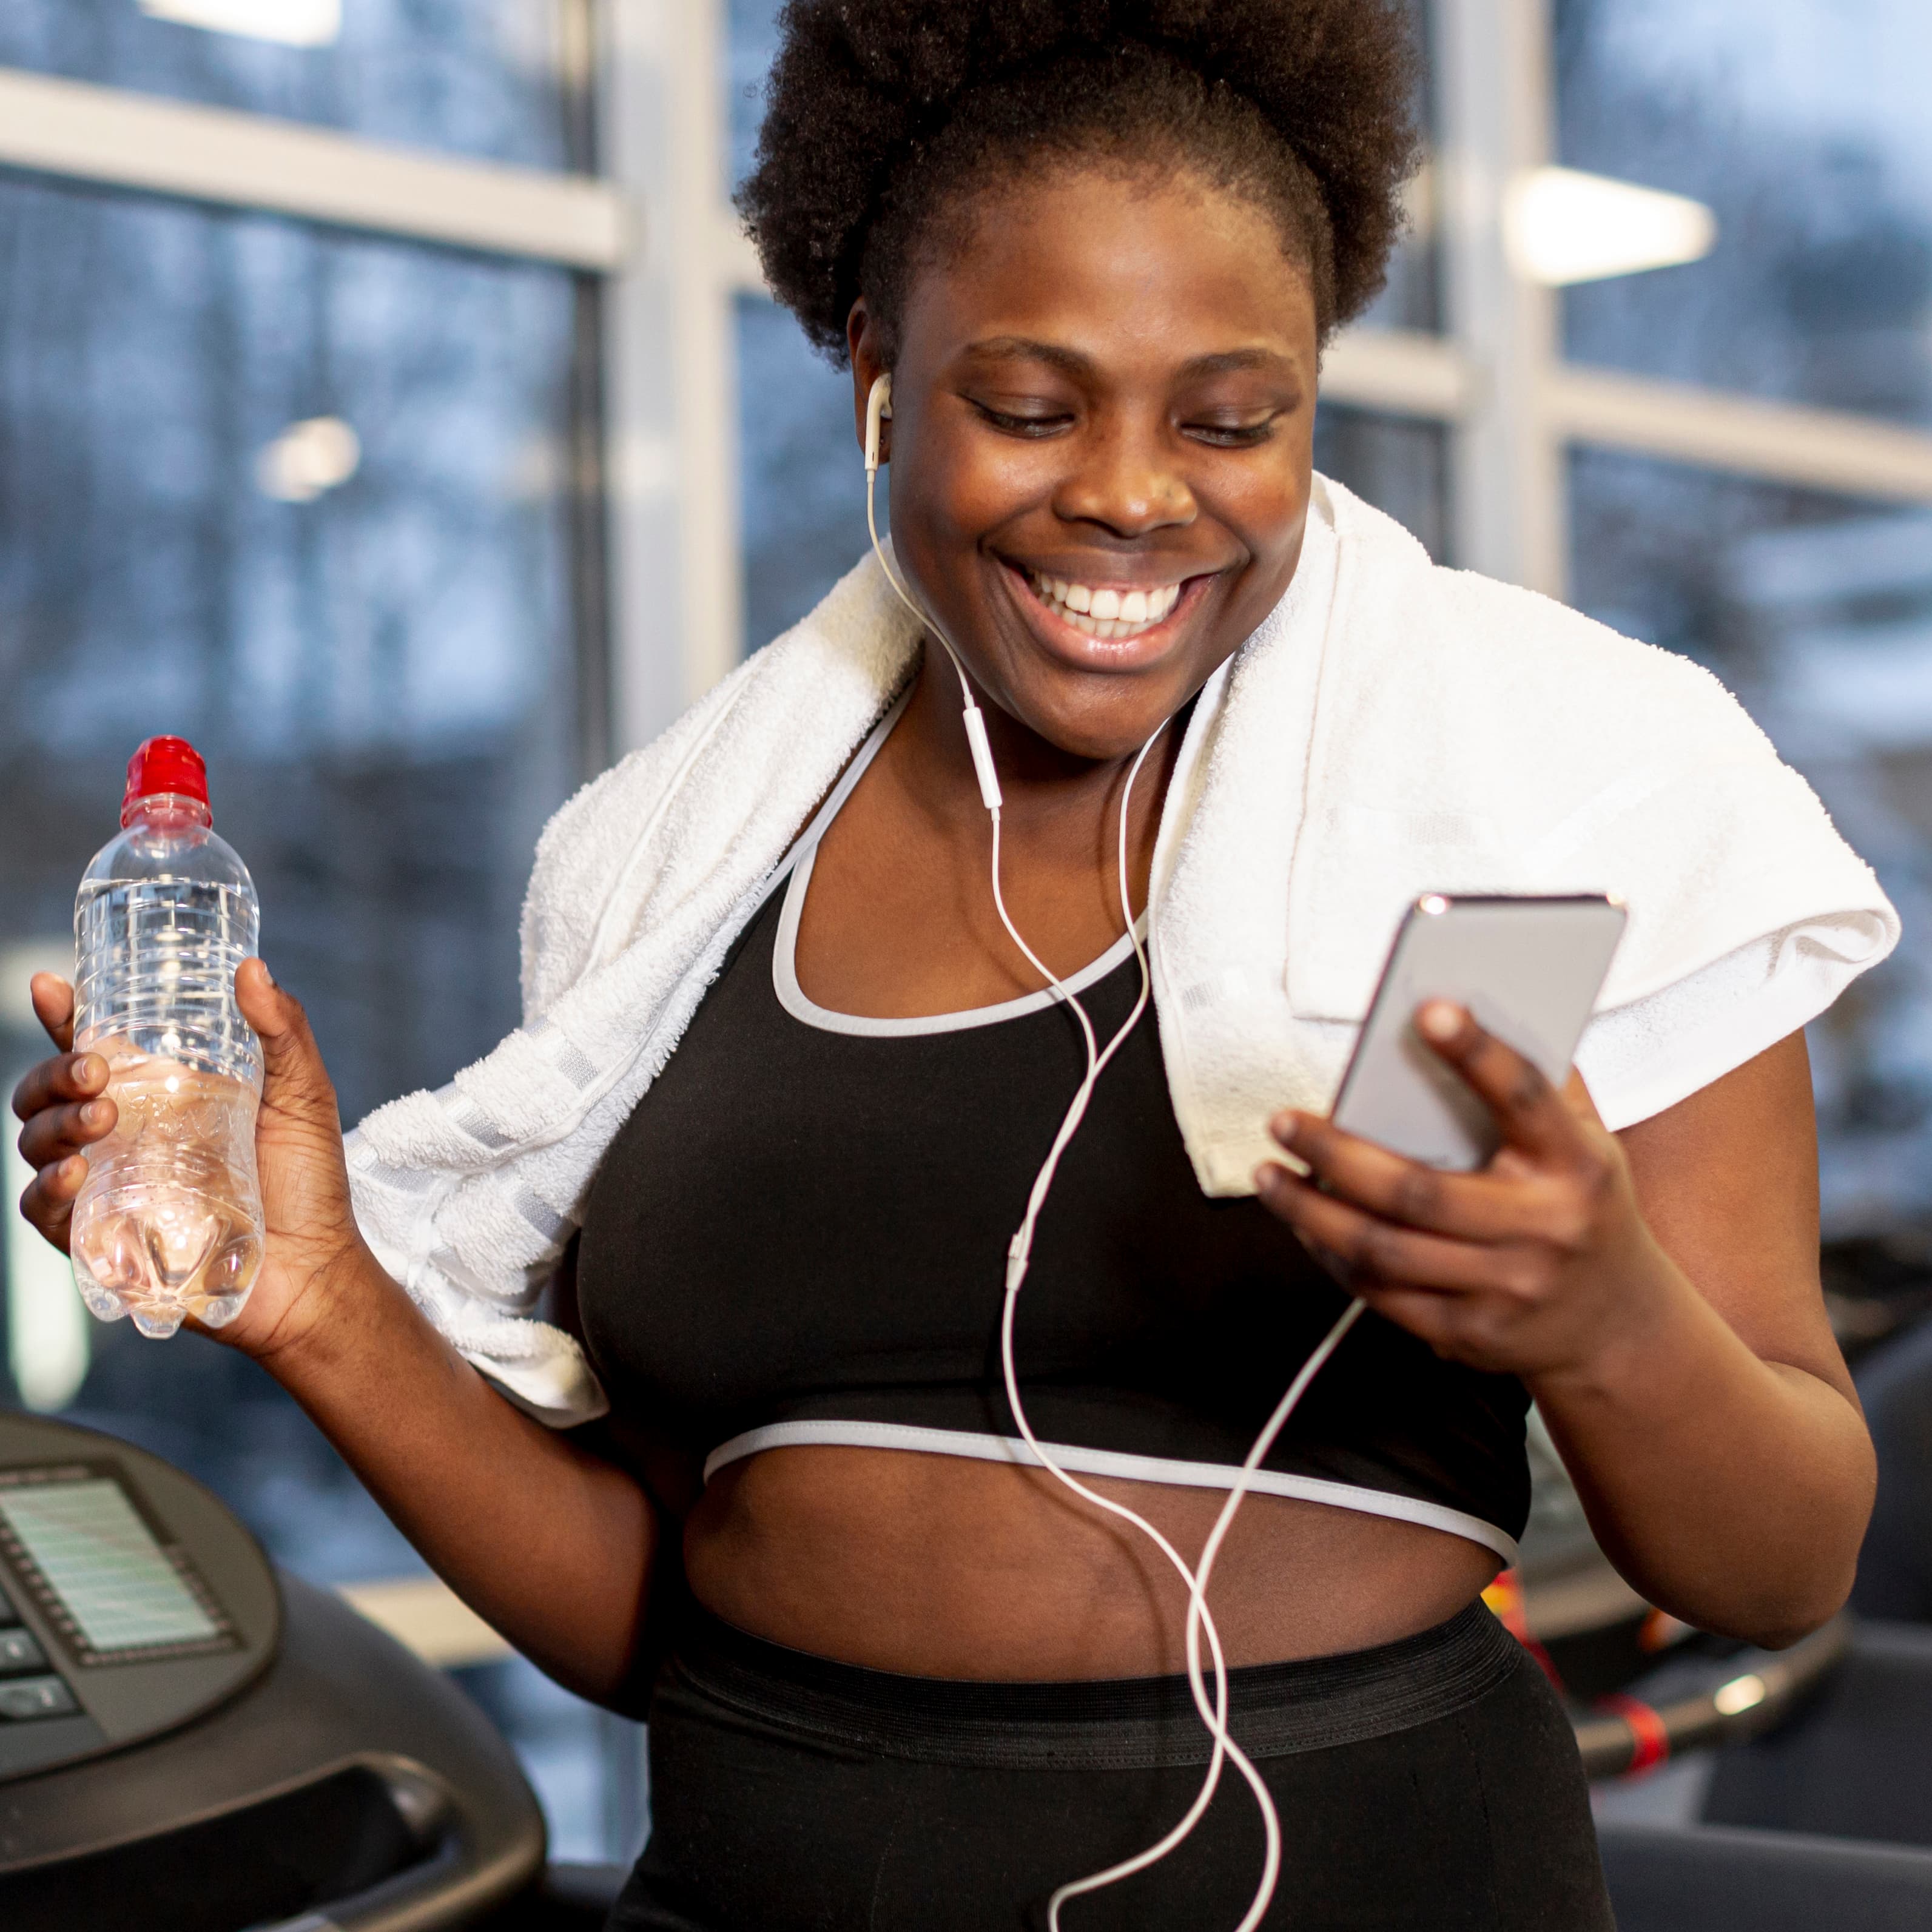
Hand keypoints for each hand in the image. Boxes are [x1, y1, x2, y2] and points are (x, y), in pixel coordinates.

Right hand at [12, 964, 376, 1365]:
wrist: (315, 1271)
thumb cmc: (311, 1183)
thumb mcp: (305, 1096)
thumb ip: (282, 1032)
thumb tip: (252, 967)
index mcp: (161, 1095)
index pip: (94, 1049)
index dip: (64, 1017)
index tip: (50, 986)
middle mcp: (124, 1136)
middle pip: (49, 1092)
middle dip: (55, 1073)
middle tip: (95, 1071)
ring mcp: (108, 1186)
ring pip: (37, 1143)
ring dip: (53, 1123)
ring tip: (99, 1118)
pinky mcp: (103, 1239)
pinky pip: (45, 1211)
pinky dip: (47, 1189)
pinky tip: (74, 1173)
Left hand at [1254, 1001, 1673, 1382]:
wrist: (1618, 1325)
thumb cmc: (1581, 1206)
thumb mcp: (1583, 1143)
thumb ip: (1531, 1088)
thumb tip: (1444, 1021)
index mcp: (1578, 1164)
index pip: (1525, 1097)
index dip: (1478, 1052)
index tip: (1426, 1010)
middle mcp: (1546, 1229)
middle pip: (1418, 1191)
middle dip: (1335, 1152)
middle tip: (1282, 1121)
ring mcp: (1507, 1288)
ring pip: (1384, 1248)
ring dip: (1310, 1210)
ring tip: (1269, 1175)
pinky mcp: (1471, 1334)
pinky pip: (1382, 1293)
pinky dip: (1331, 1254)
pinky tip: (1303, 1222)